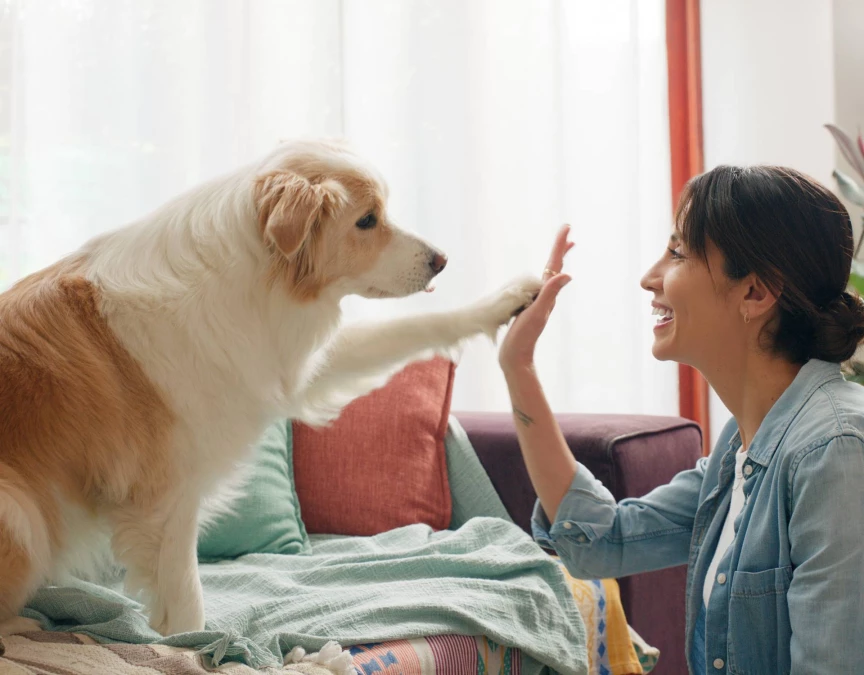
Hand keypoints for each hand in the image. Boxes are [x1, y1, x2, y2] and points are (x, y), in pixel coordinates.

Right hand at [498, 224, 573, 373]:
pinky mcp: (528, 308)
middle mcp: (545, 296)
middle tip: (567, 231)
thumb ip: (550, 294)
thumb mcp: (538, 313)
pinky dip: (542, 276)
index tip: (567, 227)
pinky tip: (540, 278)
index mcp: (547, 294)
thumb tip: (567, 275)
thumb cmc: (524, 336)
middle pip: (555, 267)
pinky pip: (537, 286)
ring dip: (555, 260)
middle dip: (560, 248)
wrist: (515, 356)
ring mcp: (537, 302)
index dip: (560, 245)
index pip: (556, 264)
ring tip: (561, 249)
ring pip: (548, 275)